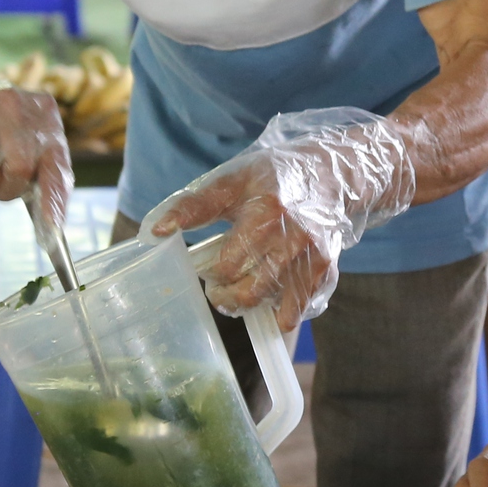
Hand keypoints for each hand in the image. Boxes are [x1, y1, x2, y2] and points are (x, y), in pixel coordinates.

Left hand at [145, 108, 416, 327]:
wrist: (333, 174)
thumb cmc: (272, 177)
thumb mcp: (231, 181)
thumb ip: (192, 206)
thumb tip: (154, 232)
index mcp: (265, 211)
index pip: (225, 265)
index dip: (206, 273)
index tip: (200, 266)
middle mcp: (292, 238)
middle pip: (246, 292)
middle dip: (223, 295)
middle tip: (216, 286)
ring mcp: (311, 258)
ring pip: (269, 305)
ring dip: (245, 304)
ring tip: (235, 292)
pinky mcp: (325, 270)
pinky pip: (295, 310)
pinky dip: (277, 312)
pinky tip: (269, 298)